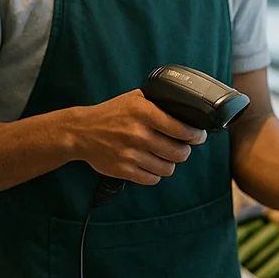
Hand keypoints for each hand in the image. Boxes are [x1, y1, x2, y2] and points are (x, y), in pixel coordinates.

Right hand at [69, 89, 208, 185]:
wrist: (80, 131)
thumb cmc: (110, 114)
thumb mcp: (135, 99)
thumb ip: (158, 102)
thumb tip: (186, 109)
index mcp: (144, 113)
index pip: (183, 130)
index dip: (195, 136)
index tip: (198, 136)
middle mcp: (139, 134)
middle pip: (179, 153)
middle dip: (184, 151)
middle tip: (181, 147)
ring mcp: (131, 154)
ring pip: (168, 168)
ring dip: (169, 164)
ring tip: (164, 156)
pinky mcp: (124, 170)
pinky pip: (152, 179)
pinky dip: (154, 173)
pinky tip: (150, 165)